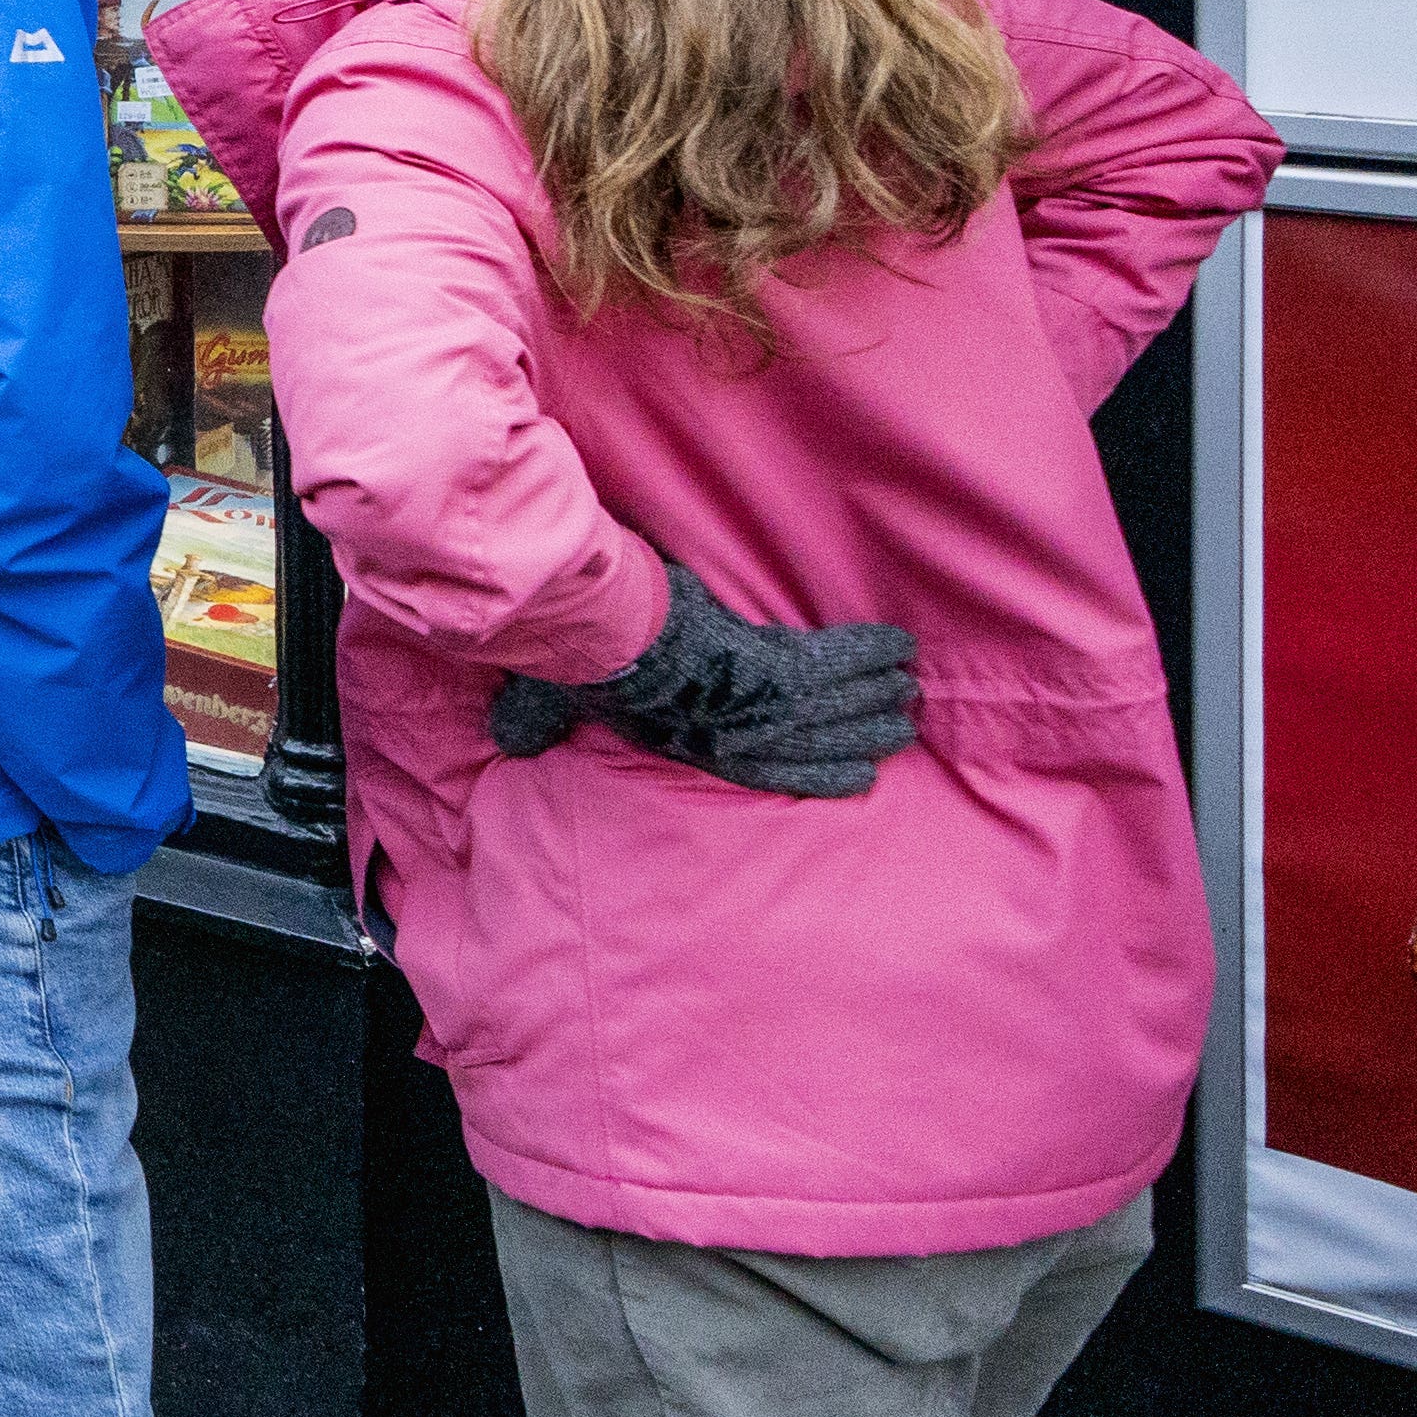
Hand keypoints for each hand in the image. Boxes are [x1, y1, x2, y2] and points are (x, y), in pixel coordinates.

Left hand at [486, 554, 916, 796]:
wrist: (604, 640)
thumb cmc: (580, 671)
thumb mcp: (556, 706)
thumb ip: (538, 725)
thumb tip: (508, 741)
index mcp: (699, 748)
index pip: (772, 770)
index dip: (819, 773)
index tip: (857, 776)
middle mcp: (742, 735)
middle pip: (819, 740)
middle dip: (862, 733)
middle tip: (899, 728)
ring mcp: (766, 704)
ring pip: (839, 704)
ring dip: (876, 695)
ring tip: (909, 692)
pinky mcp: (780, 666)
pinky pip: (840, 660)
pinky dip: (872, 653)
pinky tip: (903, 649)